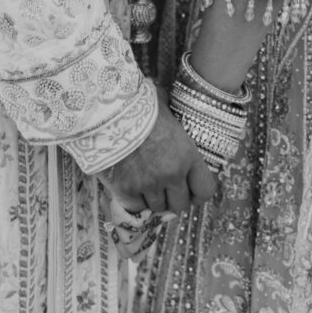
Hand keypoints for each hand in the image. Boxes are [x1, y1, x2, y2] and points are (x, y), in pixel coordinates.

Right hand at [103, 96, 217, 214]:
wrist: (106, 113)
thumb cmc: (137, 104)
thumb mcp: (162, 105)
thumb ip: (170, 114)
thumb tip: (167, 105)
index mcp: (186, 154)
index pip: (205, 189)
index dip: (198, 192)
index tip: (191, 190)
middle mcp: (171, 174)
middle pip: (180, 204)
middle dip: (174, 197)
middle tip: (166, 189)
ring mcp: (148, 185)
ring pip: (158, 207)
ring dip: (154, 199)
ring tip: (146, 186)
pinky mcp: (126, 190)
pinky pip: (136, 208)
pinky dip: (135, 201)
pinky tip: (131, 188)